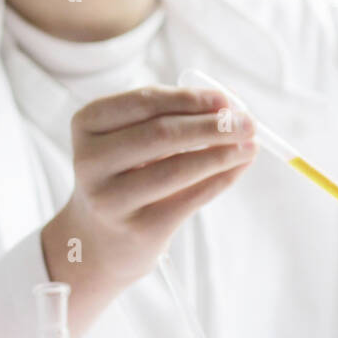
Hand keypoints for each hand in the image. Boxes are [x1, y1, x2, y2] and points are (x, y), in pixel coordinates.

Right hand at [42, 86, 255, 335]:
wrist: (99, 239)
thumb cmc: (124, 175)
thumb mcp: (129, 139)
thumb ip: (172, 117)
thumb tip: (230, 106)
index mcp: (87, 125)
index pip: (145, 102)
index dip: (190, 99)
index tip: (225, 99)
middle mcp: (90, 160)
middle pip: (160, 134)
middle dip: (211, 126)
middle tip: (247, 123)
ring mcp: (110, 198)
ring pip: (176, 168)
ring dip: (221, 154)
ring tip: (249, 146)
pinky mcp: (137, 228)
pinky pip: (189, 199)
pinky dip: (220, 179)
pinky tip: (237, 167)